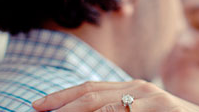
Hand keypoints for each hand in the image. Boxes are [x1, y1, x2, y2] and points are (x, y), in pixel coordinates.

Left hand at [32, 80, 198, 111]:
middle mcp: (138, 88)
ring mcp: (150, 96)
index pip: (91, 88)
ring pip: (103, 104)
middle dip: (61, 102)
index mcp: (131, 88)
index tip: (40, 104)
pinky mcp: (161, 105)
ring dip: (75, 110)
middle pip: (91, 93)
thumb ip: (121, 110)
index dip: (64, 95)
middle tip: (37, 109)